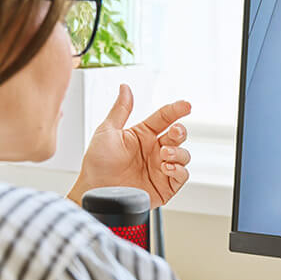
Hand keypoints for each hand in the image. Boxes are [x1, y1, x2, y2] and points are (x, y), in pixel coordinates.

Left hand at [70, 85, 191, 206]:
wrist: (94, 191)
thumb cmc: (97, 164)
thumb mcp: (107, 132)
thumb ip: (121, 109)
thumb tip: (125, 87)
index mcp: (143, 135)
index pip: (164, 118)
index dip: (176, 110)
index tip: (186, 106)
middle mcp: (154, 151)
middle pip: (178, 136)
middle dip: (180, 132)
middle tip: (174, 131)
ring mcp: (160, 169)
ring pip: (184, 155)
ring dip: (178, 152)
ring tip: (164, 154)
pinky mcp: (164, 186)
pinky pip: (181, 176)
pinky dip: (179, 170)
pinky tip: (167, 167)